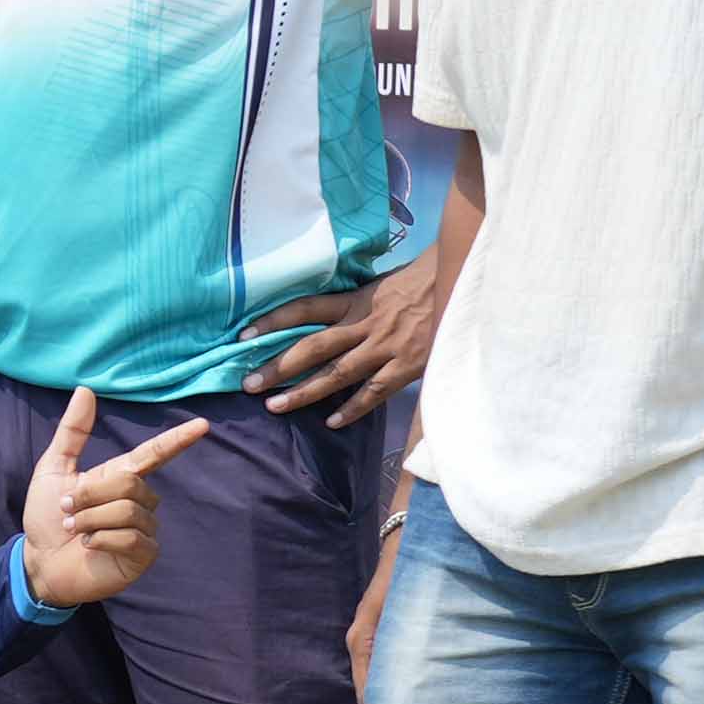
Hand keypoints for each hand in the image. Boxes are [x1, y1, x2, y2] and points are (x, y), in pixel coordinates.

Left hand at [12, 386, 217, 609]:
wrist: (38, 561)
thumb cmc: (47, 517)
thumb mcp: (53, 469)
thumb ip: (71, 432)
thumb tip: (85, 389)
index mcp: (120, 476)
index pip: (155, 454)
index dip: (178, 440)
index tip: (202, 425)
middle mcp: (138, 501)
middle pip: (130, 483)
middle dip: (90, 495)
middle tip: (67, 510)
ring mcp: (144, 529)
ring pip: (128, 510)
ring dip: (91, 519)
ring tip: (75, 531)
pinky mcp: (142, 555)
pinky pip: (131, 538)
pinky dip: (101, 539)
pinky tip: (90, 546)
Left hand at [248, 257, 443, 426]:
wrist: (461, 281)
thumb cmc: (419, 281)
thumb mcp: (379, 284)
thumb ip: (351, 301)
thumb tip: (317, 314)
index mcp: (354, 299)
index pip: (304, 308)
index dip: (272, 321)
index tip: (242, 337)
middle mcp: (364, 323)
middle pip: (312, 346)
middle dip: (278, 366)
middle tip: (248, 383)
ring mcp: (385, 346)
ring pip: (337, 373)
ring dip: (305, 392)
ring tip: (276, 406)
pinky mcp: (407, 366)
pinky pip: (374, 391)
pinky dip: (353, 409)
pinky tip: (332, 422)